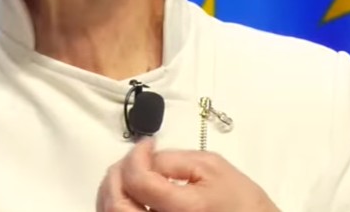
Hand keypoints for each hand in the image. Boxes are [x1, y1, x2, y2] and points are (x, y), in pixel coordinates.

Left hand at [96, 138, 277, 211]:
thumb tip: (144, 156)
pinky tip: (127, 192)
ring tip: (126, 172)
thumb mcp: (211, 166)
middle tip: (130, 157)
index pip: (138, 181)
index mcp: (184, 209)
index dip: (135, 156)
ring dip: (111, 190)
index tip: (146, 144)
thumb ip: (173, 159)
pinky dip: (115, 206)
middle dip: (115, 174)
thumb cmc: (238, 200)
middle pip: (116, 205)